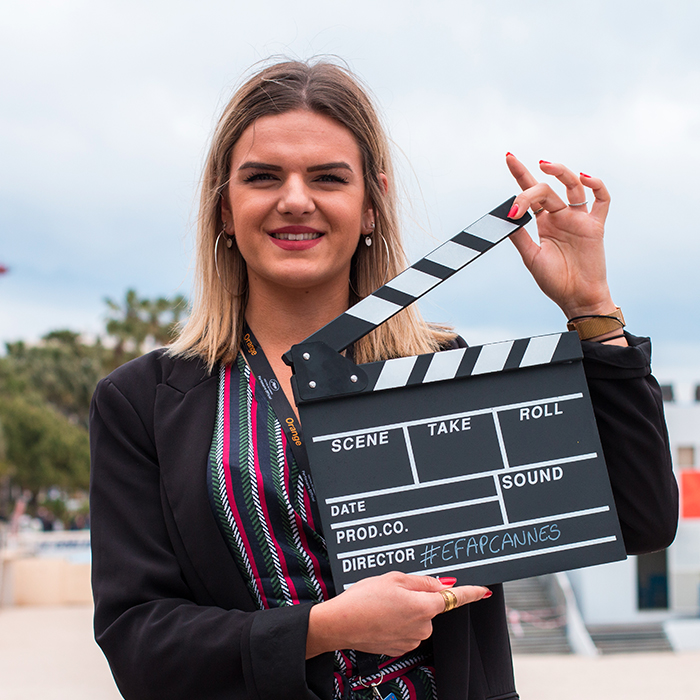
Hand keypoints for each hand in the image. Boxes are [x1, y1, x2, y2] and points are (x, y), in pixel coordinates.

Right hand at [306, 572, 489, 657]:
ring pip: (418, 618)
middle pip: (430, 606)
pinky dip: (398, 621)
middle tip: (393, 590)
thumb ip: (421, 581)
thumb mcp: (393, 579)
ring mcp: (412, 639)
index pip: (454, 598)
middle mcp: (422, 626)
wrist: (340, 624)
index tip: (483, 591)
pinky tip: (381, 616)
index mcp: (423, 606)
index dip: (470, 593)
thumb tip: (441, 584)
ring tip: (382, 604)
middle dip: (417, 596)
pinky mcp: (401, 647)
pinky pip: (408, 630)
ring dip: (407, 609)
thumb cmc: (363, 599)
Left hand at [505, 154, 617, 319]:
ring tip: (545, 165)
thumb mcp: (531, 257)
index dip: (520, 174)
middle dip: (529, 189)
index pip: (531, 193)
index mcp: (544, 223)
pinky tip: (584, 178)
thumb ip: (520, 236)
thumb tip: (506, 215)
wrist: (577, 298)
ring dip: (561, 172)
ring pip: (572, 187)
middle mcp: (561, 217)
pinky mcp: (595, 226)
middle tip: (517, 204)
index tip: (508, 157)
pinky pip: (602, 200)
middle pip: (546, 190)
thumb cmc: (555, 281)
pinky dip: (596, 186)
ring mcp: (579, 219)